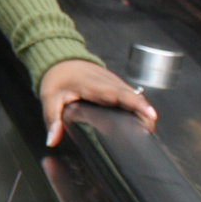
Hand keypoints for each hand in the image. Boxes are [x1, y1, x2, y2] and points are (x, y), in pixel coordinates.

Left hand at [40, 58, 157, 146]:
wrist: (62, 61)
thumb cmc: (58, 79)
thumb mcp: (49, 99)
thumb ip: (52, 119)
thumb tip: (52, 140)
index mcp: (95, 85)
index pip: (120, 94)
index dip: (137, 104)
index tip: (150, 115)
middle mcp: (109, 83)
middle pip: (134, 97)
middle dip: (146, 113)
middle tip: (150, 132)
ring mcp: (115, 83)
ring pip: (135, 96)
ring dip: (144, 111)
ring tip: (148, 130)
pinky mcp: (117, 86)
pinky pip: (131, 96)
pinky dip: (138, 108)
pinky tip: (139, 122)